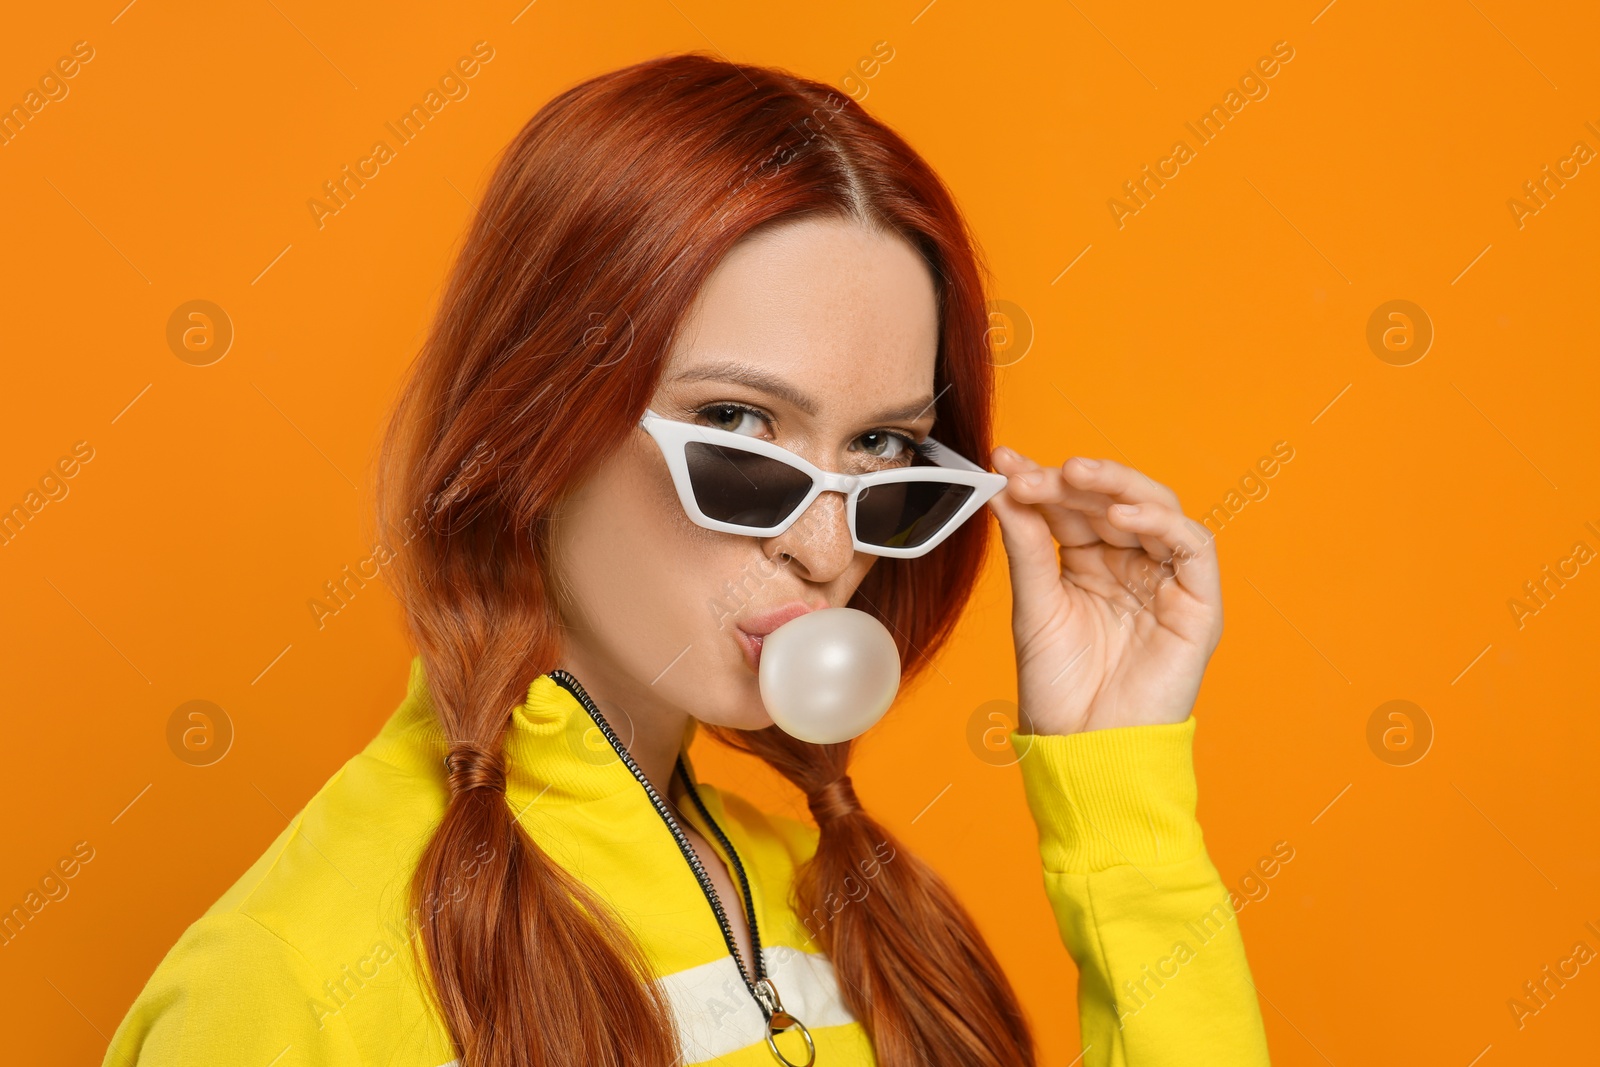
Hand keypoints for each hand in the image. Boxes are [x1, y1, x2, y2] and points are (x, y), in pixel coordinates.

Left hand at [985, 447, 1221, 735]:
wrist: (1084, 747)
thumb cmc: (1058, 688)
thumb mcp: (1034, 604)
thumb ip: (1027, 544)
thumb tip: (1004, 484)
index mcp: (1091, 564)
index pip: (1073, 507)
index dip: (1043, 481)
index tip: (1005, 463)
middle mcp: (1132, 566)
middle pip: (1113, 500)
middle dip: (1074, 480)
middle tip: (1035, 472)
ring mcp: (1167, 581)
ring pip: (1157, 509)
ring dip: (1117, 486)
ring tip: (1076, 476)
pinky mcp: (1199, 604)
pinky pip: (1194, 547)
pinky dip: (1160, 522)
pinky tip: (1120, 516)